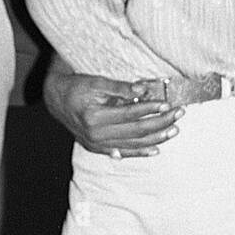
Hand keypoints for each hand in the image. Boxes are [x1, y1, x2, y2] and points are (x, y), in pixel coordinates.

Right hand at [43, 67, 181, 156]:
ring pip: (133, 144)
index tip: (168, 103)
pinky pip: (123, 152)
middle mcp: (96, 134)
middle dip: (160, 123)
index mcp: (95, 116)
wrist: (56, 100)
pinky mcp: (97, 148)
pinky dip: (140, 152)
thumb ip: (120, 88)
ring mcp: (97, 144)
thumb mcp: (96, 82)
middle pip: (136, 130)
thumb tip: (144, 89)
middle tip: (178, 115)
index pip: (130, 113)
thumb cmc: (77, 87)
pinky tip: (155, 150)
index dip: (150, 108)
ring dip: (156, 138)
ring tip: (173, 130)